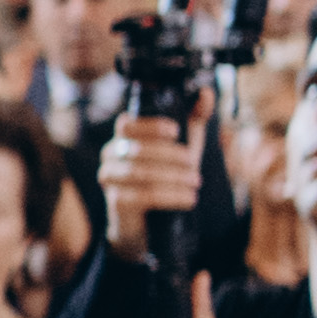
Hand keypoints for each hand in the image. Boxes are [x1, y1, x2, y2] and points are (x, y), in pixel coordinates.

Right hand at [98, 112, 203, 252]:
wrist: (146, 223)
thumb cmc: (164, 178)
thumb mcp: (182, 147)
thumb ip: (193, 120)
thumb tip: (206, 93)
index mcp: (123, 137)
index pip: (127, 124)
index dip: (150, 126)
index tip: (175, 131)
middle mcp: (110, 155)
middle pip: (138, 150)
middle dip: (171, 156)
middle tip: (195, 165)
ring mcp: (110, 179)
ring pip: (140, 173)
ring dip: (173, 177)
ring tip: (195, 182)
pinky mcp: (116, 202)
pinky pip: (143, 196)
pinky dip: (171, 196)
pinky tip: (189, 198)